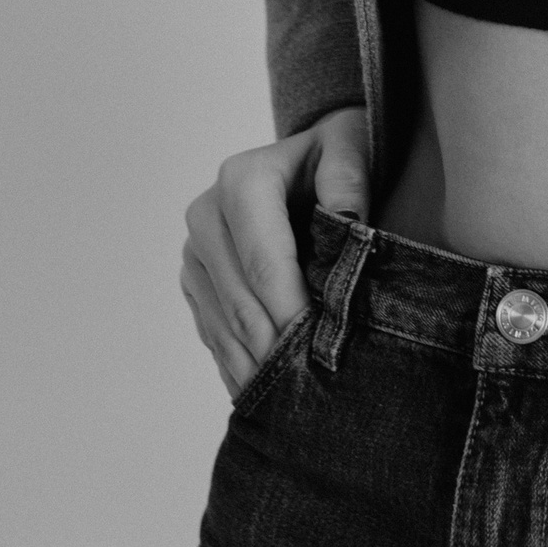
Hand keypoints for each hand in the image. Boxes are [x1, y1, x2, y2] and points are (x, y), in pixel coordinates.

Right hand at [180, 105, 369, 395]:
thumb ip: (349, 176)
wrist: (306, 159)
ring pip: (224, 326)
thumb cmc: (335, 154)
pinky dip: (241, 365)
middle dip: (279, 347)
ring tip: (295, 400)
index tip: (322, 350)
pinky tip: (271, 391)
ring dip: (259, 365)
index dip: (292, 311)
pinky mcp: (194, 281)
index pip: (265, 262)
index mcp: (242, 179)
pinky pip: (214, 333)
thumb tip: (348, 218)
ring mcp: (195, 251)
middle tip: (314, 388)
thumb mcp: (352, 146)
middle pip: (242, 301)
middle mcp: (206, 213)